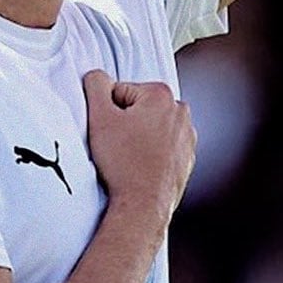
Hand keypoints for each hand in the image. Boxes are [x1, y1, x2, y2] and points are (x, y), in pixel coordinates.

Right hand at [82, 70, 195, 217]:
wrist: (142, 206)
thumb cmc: (124, 164)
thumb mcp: (99, 117)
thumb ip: (95, 85)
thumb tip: (97, 77)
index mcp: (161, 95)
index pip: (120, 92)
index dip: (107, 112)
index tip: (110, 132)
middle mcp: (180, 112)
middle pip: (137, 109)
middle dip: (125, 124)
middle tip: (118, 146)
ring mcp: (187, 137)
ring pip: (149, 129)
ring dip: (137, 139)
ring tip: (129, 158)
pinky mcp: (186, 158)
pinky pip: (160, 148)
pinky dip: (149, 154)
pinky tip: (140, 168)